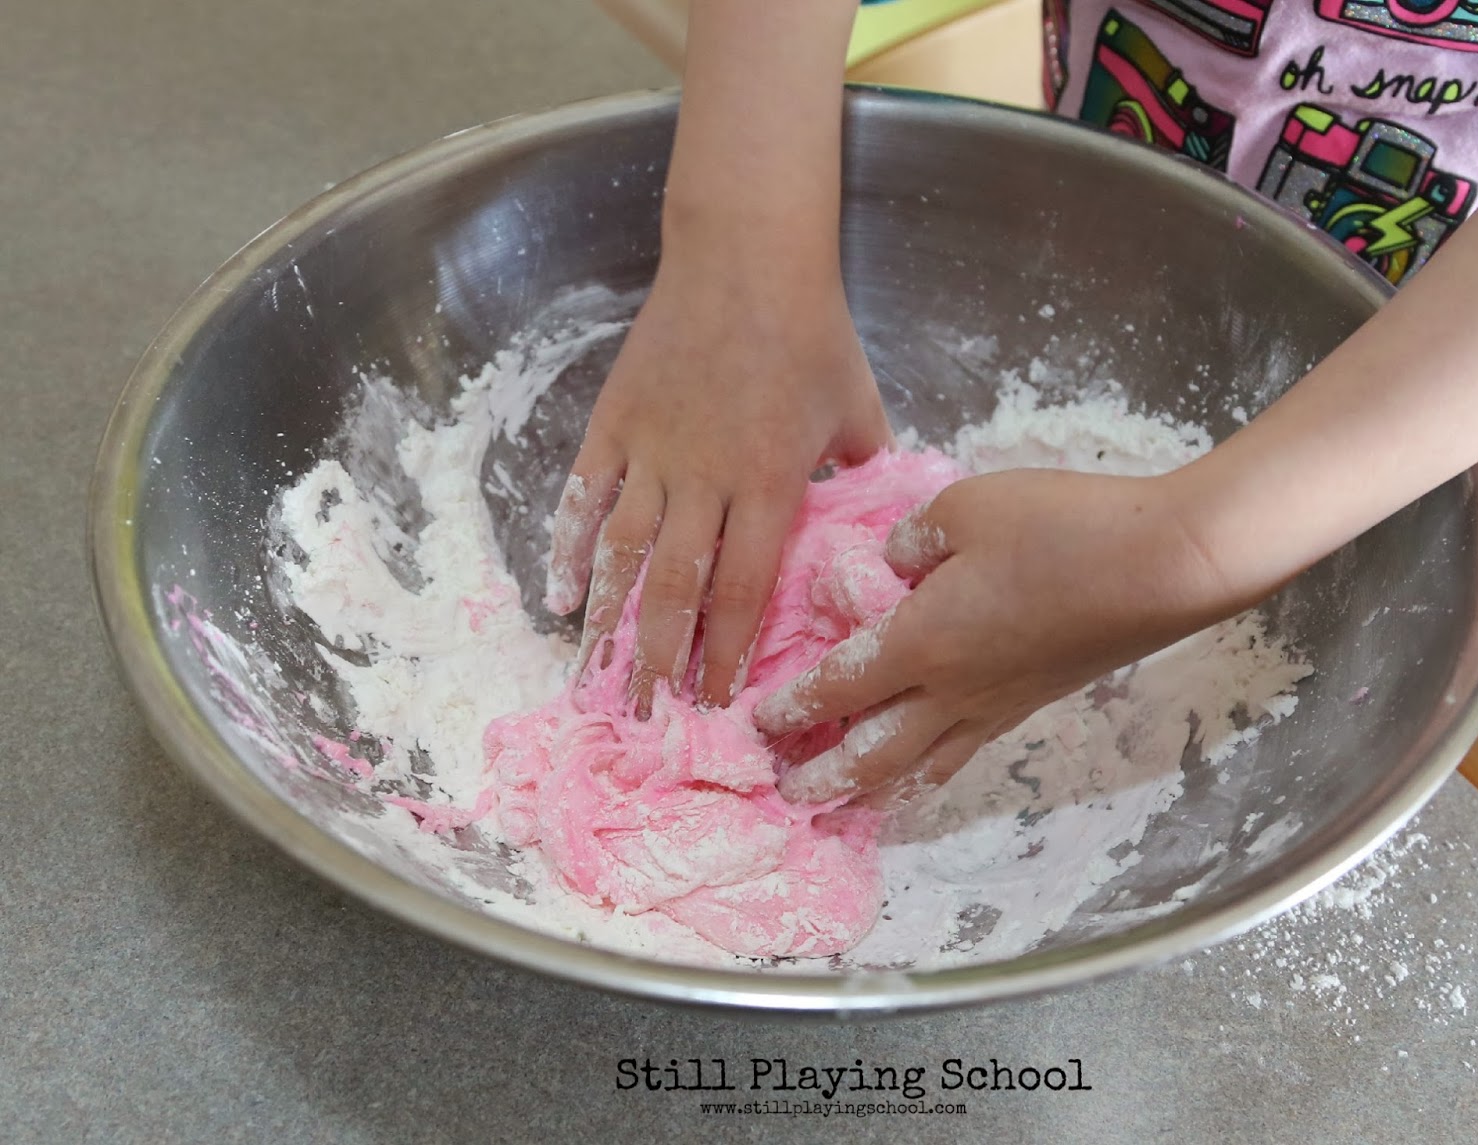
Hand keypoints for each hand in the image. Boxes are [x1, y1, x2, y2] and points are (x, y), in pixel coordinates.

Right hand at [545, 228, 890, 714]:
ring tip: (595, 682)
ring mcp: (651, 451)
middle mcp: (703, 479)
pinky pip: (583, 499)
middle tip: (648, 721)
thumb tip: (884, 528)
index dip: (730, 657)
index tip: (720, 708)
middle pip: (674, 590)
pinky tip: (559, 602)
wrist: (746, 253)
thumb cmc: (812, 331)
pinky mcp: (613, 424)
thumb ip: (868, 475)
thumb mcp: (859, 408)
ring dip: (607, 624)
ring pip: (619, 555)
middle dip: (660, 663)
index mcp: (769, 482)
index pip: (746, 591)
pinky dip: (567, 552)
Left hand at [753, 468, 1254, 808]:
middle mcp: (953, 689)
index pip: (842, 685)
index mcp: (924, 641)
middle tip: (788, 796)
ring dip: (877, 787)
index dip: (796, 706)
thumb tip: (887, 562)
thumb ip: (913, 537)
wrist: (1164, 566)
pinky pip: (967, 749)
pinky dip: (933, 769)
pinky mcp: (1034, 701)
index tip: (758, 723)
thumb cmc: (1061, 529)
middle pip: (874, 750)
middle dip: (826, 776)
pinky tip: (931, 766)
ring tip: (848, 804)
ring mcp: (998, 704)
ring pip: (924, 764)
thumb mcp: (968, 507)